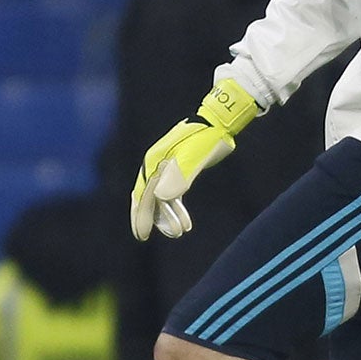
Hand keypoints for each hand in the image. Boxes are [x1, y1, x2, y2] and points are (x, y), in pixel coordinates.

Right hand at [130, 77, 258, 241]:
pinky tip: (185, 222)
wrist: (219, 123)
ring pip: (160, 197)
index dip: (142, 215)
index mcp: (154, 161)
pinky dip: (176, 208)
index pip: (145, 194)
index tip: (142, 235)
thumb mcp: (192, 158)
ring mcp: (166, 167)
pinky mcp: (178, 169)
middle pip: (146, 196)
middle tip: (144, 236)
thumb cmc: (205, 139)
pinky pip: (171, 193)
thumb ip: (177, 177)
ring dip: (166, 216)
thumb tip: (161, 198)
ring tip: (178, 233)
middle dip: (147, 217)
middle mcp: (156, 165)